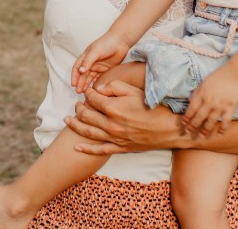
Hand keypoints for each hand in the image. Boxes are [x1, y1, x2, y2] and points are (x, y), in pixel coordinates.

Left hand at [64, 79, 181, 154]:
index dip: (88, 94)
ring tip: (67, 120)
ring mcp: (114, 138)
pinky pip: (100, 150)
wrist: (169, 129)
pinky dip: (87, 149)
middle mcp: (110, 124)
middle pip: (86, 116)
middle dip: (79, 108)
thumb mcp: (134, 90)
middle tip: (76, 104)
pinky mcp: (120, 148)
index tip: (88, 92)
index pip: (92, 99)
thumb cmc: (153, 106)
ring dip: (76, 126)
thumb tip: (99, 89)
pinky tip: (77, 147)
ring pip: (88, 132)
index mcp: (113, 108)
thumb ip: (114, 86)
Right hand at [71, 32, 130, 92]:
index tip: (73, 85)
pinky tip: (95, 89)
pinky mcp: (105, 69)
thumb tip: (80, 71)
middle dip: (80, 83)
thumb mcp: (95, 51)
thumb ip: (88, 61)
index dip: (74, 77)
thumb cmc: (106, 43)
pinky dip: (95, 83)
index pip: (76, 68)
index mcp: (85, 57)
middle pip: (83, 75)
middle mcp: (90, 62)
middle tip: (79, 92)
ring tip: (85, 92)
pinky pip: (99, 78)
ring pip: (90, 77)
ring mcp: (98, 66)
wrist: (121, 41)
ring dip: (86, 84)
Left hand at [183, 66, 237, 135]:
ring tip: (202, 137)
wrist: (234, 74)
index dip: (186, 118)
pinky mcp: (230, 108)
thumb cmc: (218, 77)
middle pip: (199, 117)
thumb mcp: (203, 83)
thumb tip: (190, 103)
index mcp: (201, 95)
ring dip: (205, 130)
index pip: (191, 109)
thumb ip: (196, 93)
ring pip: (211, 122)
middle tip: (188, 133)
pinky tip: (219, 135)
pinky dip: (223, 129)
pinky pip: (226, 122)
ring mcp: (220, 106)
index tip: (183, 124)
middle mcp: (209, 102)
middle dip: (192, 126)